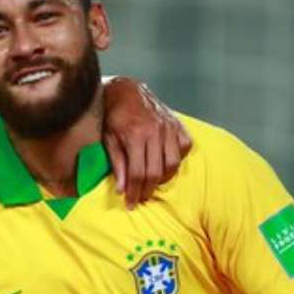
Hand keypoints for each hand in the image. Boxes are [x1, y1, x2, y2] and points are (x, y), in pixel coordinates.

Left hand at [102, 78, 191, 206]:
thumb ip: (117, 163)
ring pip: (173, 163)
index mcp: (135, 135)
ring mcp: (169, 127)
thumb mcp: (108, 138)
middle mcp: (155, 131)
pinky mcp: (177, 124)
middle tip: (140, 198)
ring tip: (152, 184)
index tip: (131, 203)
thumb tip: (122, 189)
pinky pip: (184, 147)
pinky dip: (178, 159)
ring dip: (163, 179)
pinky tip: (165, 164)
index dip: (134, 191)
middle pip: (156, 172)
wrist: (126, 90)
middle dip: (147, 190)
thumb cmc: (113, 115)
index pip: (138, 173)